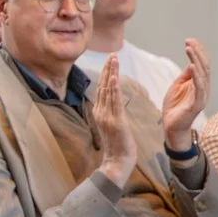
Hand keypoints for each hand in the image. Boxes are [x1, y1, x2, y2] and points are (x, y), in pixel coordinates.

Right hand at [93, 65, 138, 186]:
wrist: (116, 162)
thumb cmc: (117, 146)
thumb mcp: (113, 126)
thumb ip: (113, 113)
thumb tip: (115, 102)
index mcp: (100, 112)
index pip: (103, 88)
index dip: (107, 74)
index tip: (111, 61)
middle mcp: (101, 112)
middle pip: (104, 86)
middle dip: (109, 69)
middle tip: (113, 54)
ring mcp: (107, 116)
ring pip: (109, 91)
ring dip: (112, 74)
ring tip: (114, 60)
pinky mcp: (115, 122)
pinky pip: (114, 103)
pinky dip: (114, 89)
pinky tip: (115, 78)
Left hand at [160, 37, 209, 148]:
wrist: (172, 127)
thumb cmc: (175, 108)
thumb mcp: (178, 86)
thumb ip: (185, 76)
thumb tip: (191, 62)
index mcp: (199, 84)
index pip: (202, 65)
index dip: (198, 52)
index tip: (190, 40)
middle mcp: (204, 89)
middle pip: (204, 67)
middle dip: (197, 52)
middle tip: (189, 41)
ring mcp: (202, 96)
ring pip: (202, 75)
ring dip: (196, 60)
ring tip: (189, 49)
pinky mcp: (197, 104)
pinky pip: (199, 88)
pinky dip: (197, 76)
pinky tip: (192, 65)